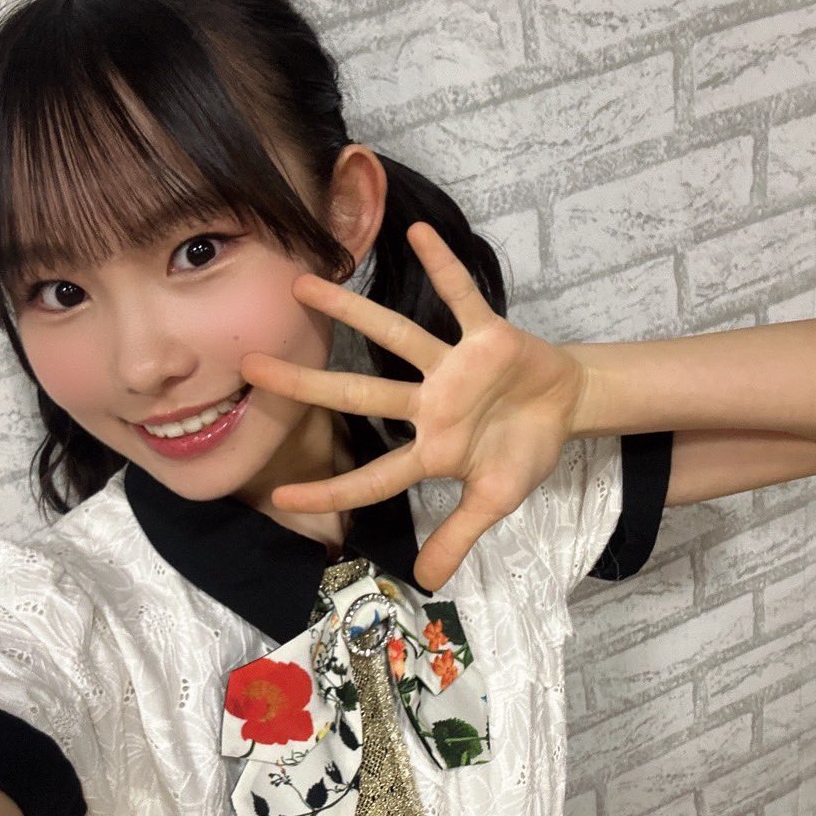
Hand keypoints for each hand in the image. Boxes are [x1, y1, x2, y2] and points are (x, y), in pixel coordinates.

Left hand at [240, 222, 590, 591]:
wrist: (566, 408)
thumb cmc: (522, 451)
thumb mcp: (496, 502)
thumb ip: (459, 536)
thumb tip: (428, 583)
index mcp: (430, 450)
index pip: (372, 474)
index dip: (331, 487)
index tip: (279, 496)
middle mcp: (429, 405)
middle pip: (358, 394)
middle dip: (306, 384)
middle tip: (249, 366)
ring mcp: (454, 368)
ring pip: (394, 335)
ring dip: (351, 310)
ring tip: (304, 283)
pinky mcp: (486, 336)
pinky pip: (461, 297)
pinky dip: (444, 266)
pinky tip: (417, 232)